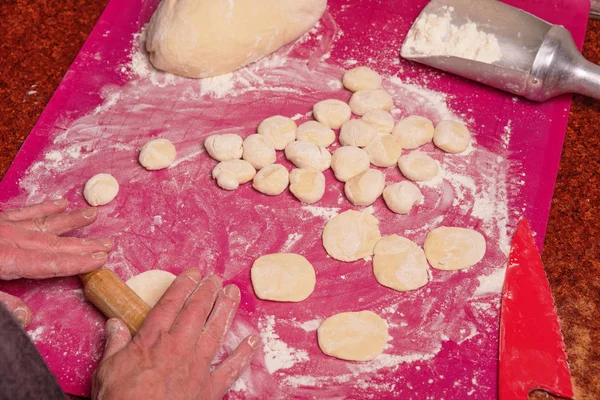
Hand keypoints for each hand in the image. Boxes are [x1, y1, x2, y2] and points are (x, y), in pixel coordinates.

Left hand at [0, 198, 112, 325]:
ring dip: (71, 220)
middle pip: (54, 243)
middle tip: (108, 244)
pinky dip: (44, 207)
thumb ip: (2, 304)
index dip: (77, 263)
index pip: (50, 263)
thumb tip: (27, 317)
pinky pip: (25, 211)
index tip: (100, 260)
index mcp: (6, 260)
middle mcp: (10, 239)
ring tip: (92, 215)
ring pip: (44, 223)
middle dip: (84, 245)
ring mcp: (4, 226)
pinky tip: (61, 202)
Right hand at [92, 270, 258, 399]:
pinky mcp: (210, 388)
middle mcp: (179, 347)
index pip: (171, 304)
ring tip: (234, 294)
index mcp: (153, 340)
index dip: (183, 286)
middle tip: (216, 278)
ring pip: (216, 331)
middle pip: (197, 311)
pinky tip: (253, 341)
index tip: (193, 273)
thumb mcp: (107, 370)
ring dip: (226, 310)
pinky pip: (231, 368)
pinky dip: (244, 354)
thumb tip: (114, 323)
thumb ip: (115, 344)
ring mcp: (197, 366)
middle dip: (208, 291)